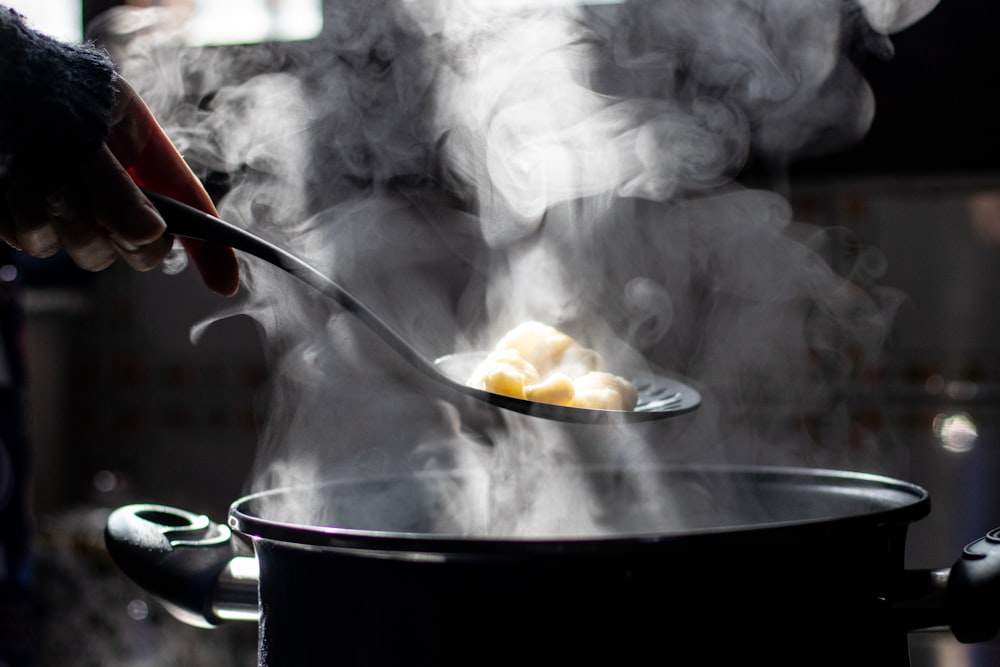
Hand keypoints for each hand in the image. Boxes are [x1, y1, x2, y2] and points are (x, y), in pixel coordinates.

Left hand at [0, 77, 239, 295]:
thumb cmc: (30, 88)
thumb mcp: (82, 130)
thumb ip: (115, 187)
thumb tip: (146, 236)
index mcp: (137, 145)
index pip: (188, 202)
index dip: (211, 244)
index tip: (226, 285)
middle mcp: (109, 179)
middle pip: (140, 241)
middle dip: (121, 235)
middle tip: (100, 213)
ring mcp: (69, 201)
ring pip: (88, 249)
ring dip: (67, 223)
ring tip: (36, 179)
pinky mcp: (26, 216)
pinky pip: (37, 243)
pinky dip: (22, 219)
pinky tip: (9, 186)